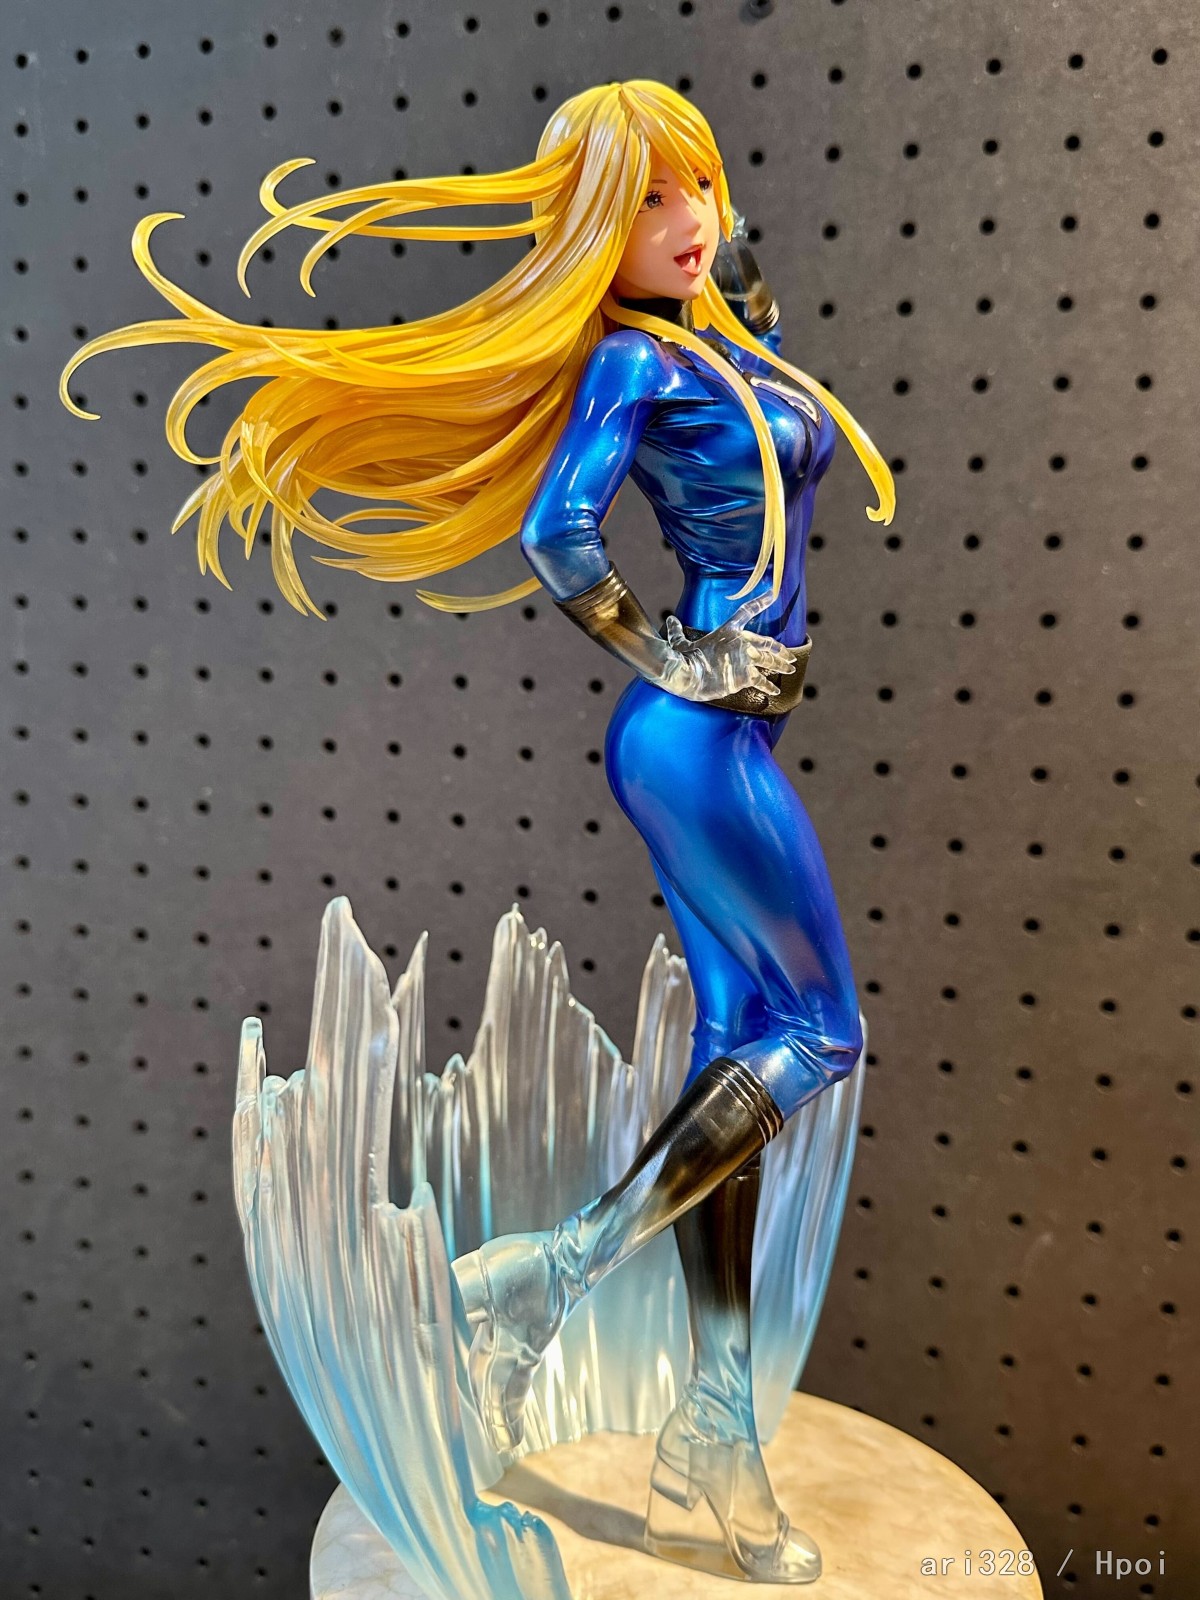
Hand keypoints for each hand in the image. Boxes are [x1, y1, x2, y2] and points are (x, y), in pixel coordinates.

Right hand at [656, 593, 795, 703]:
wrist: (687, 674)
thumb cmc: (682, 658)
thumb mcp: (679, 641)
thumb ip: (677, 631)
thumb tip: (670, 619)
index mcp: (728, 630)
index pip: (747, 611)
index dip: (762, 601)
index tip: (773, 593)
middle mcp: (741, 642)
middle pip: (767, 643)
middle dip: (780, 649)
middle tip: (790, 655)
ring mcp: (746, 659)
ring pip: (770, 661)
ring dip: (782, 665)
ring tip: (790, 669)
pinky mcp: (746, 676)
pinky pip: (763, 681)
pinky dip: (770, 687)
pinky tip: (775, 691)